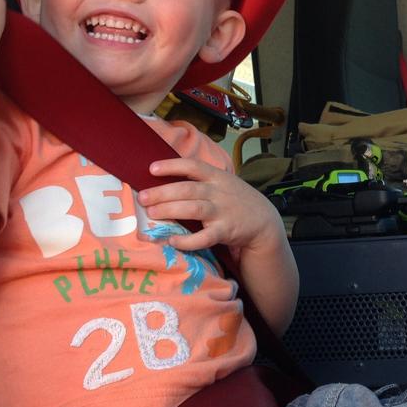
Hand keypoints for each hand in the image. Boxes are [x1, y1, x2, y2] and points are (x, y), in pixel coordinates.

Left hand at [137, 157, 284, 252]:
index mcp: (216, 177)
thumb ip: (200, 180)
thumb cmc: (235, 201)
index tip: (152, 169)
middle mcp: (218, 192)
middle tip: (142, 198)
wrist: (263, 221)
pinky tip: (173, 240)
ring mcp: (222, 212)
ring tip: (152, 213)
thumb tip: (164, 181)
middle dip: (162, 192)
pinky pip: (204, 237)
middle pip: (187, 189)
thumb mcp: (223, 183)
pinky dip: (188, 240)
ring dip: (170, 210)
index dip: (172, 166)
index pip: (193, 166)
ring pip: (193, 209)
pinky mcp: (225, 231)